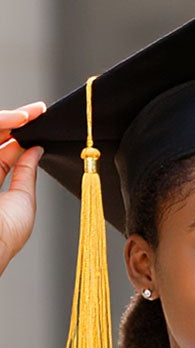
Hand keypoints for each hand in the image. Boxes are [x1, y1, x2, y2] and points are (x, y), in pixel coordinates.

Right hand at [0, 104, 45, 277]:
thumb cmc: (4, 236)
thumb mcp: (22, 201)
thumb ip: (26, 173)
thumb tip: (36, 150)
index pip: (1, 152)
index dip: (18, 135)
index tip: (39, 121)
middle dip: (13, 121)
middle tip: (37, 111)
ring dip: (6, 120)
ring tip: (28, 115)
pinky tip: (15, 121)